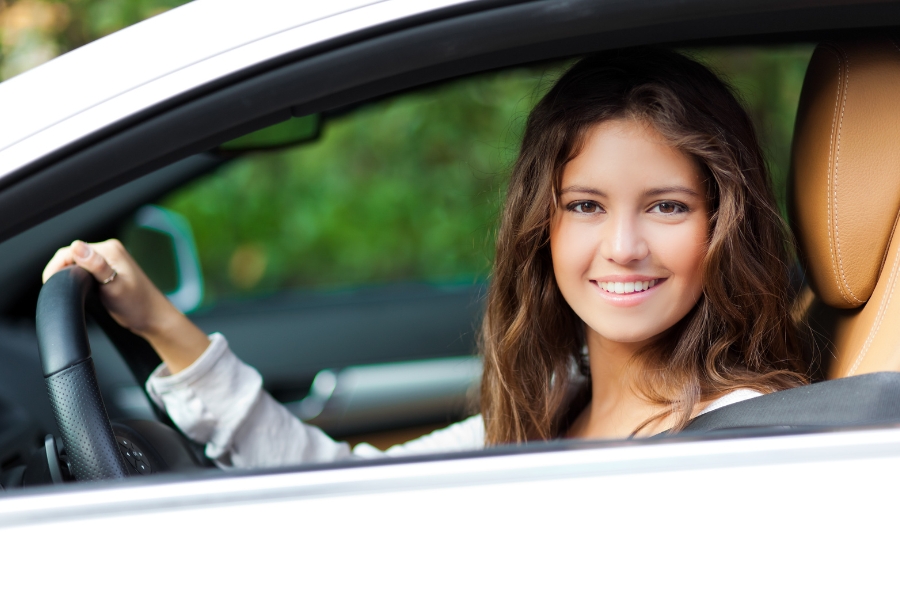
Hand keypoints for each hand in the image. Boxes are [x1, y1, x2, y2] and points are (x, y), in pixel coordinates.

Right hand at [43, 239, 209, 372]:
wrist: (153, 317)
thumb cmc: (137, 305)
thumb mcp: (113, 286)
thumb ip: (96, 266)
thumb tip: (76, 247)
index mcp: (110, 250)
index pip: (71, 250)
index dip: (57, 266)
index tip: (50, 282)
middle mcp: (110, 251)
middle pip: (73, 255)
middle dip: (62, 271)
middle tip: (59, 289)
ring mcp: (110, 260)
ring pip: (79, 263)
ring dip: (70, 275)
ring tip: (69, 290)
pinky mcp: (109, 270)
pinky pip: (86, 269)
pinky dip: (79, 278)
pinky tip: (79, 289)